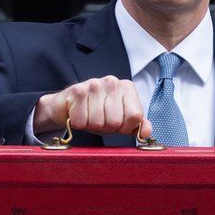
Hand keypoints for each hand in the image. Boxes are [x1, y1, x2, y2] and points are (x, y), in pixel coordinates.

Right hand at [34, 76, 152, 138]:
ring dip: (91, 126)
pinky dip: (78, 124)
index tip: (117, 124)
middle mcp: (113, 82)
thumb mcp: (120, 119)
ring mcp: (95, 84)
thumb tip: (146, 132)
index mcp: (127, 88)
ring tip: (88, 117)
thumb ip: (136, 124)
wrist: (67, 105)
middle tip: (99, 120)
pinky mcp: (78, 90)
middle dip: (106, 128)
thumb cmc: (96, 112)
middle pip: (116, 121)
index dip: (125, 127)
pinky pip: (82, 121)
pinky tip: (77, 114)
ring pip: (98, 122)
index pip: (135, 117)